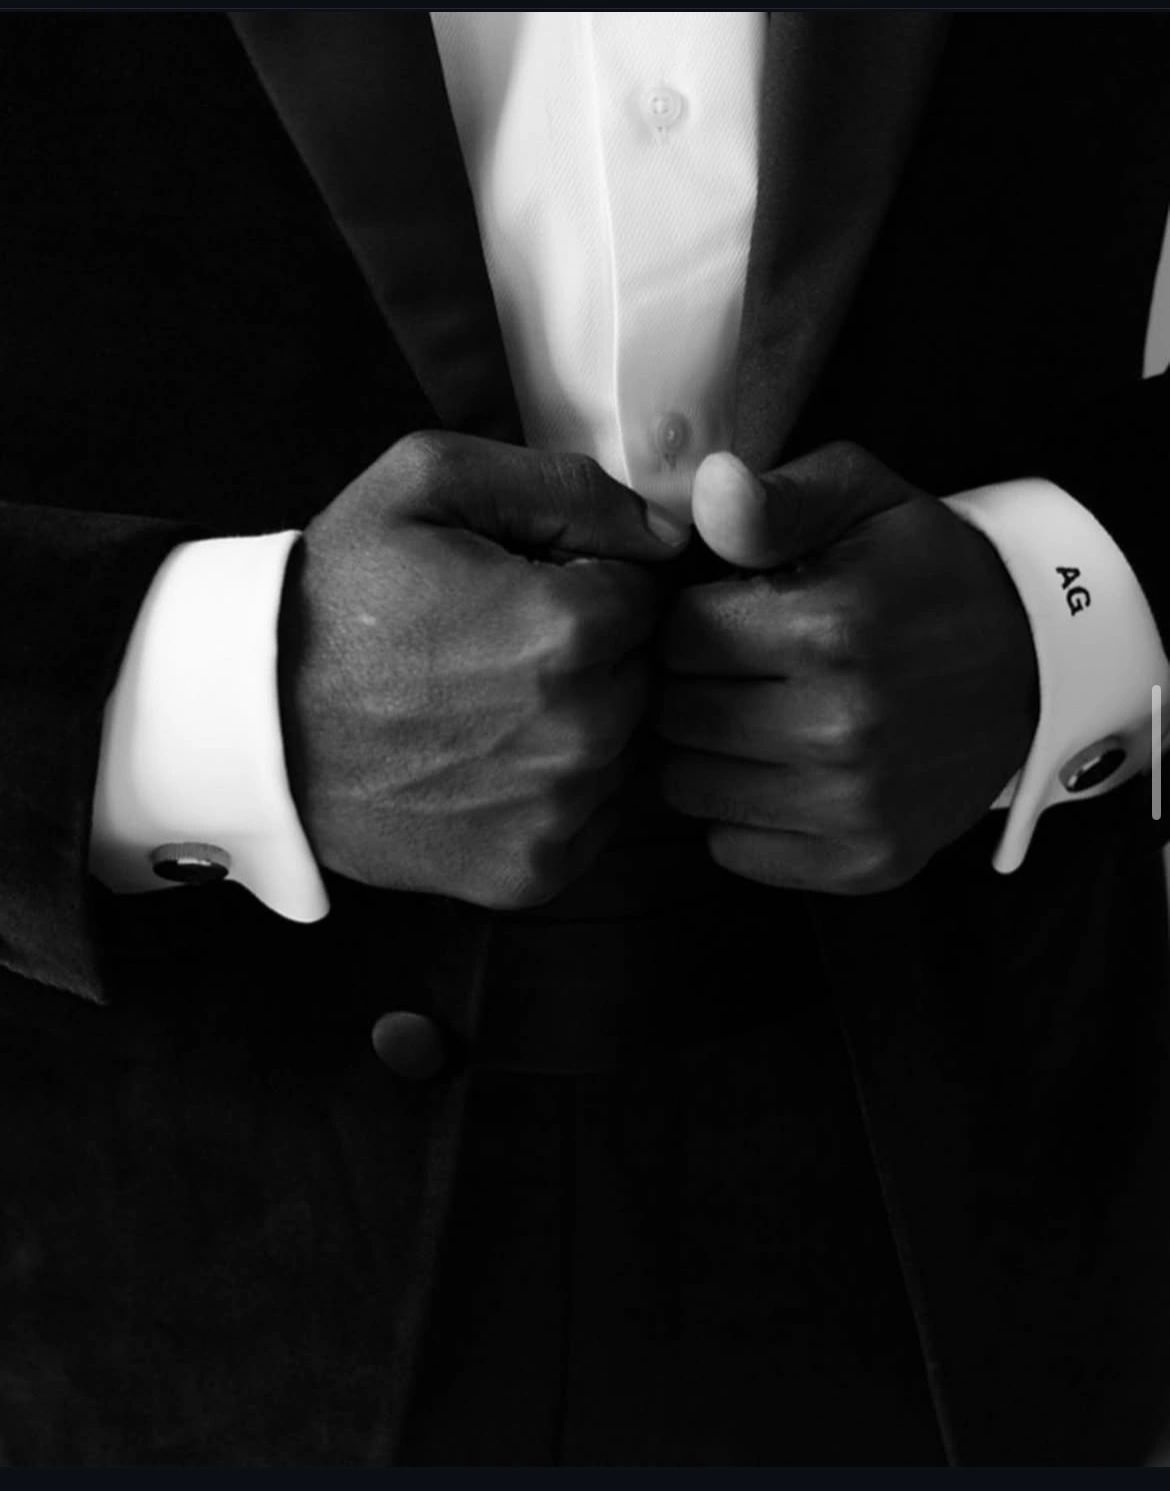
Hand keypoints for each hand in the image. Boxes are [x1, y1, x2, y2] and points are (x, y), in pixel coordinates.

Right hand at [279, 430, 683, 907]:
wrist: (252, 724)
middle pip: (644, 671)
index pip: (646, 590)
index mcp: (569, 626)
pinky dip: (561, 791)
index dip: (589, 580)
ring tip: (489, 706)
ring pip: (626, 744)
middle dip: (594, 651)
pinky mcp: (534, 872)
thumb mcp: (427, 480)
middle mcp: (581, 730)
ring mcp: (560, 812)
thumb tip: (666, 533)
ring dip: (582, 721)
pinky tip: (490, 763)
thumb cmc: (338, 596)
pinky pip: (596, 815)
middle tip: (501, 648)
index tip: (527, 589)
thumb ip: (566, 485)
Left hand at [656, 441, 1039, 892]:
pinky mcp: (864, 861)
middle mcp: (842, 726)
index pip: (677, 636)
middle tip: (741, 670)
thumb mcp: (863, 498)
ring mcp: (856, 804)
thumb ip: (777, 498)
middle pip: (675, 715)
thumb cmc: (925, 574)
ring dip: (706, 752)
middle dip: (693, 684)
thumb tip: (707, 488)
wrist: (1033, 666)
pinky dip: (739, 815)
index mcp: (832, 628)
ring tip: (756, 717)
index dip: (691, 620)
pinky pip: (731, 849)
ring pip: (688, 787)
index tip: (730, 614)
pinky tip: (781, 772)